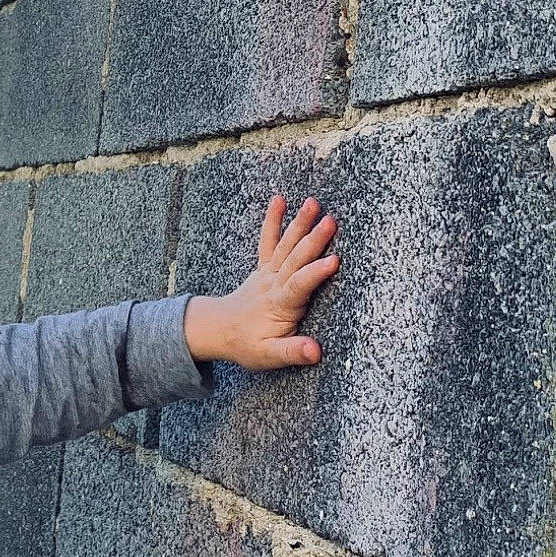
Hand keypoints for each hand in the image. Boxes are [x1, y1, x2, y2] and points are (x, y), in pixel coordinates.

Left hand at [183, 196, 338, 370]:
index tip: (334, 260)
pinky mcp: (264, 266)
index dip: (315, 273)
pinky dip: (272, 220)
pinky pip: (267, 240)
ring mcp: (267, 272)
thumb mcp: (269, 356)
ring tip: (313, 203)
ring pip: (285, 245)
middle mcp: (273, 284)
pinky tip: (279, 200)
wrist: (220, 330)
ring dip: (299, 224)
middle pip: (295, 259)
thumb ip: (292, 352)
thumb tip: (315, 351)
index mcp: (279, 305)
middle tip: (331, 221)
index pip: (298, 286)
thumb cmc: (248, 345)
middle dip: (313, 240)